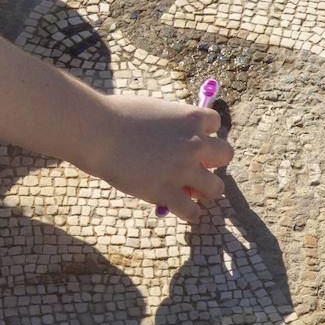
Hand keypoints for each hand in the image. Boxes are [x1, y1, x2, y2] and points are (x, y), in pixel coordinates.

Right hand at [84, 93, 233, 223]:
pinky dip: (188, 213)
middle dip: (211, 161)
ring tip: (189, 191)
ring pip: (216, 188)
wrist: (99, 132)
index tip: (189, 138)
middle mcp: (194, 144)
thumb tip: (176, 142)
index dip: (203, 132)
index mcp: (190, 117)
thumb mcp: (154, 111)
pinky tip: (176, 207)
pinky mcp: (168, 192)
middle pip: (226, 155)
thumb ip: (171, 126)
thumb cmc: (117, 116)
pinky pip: (193, 212)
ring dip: (204, 189)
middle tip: (194, 166)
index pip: (215, 123)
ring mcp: (183, 170)